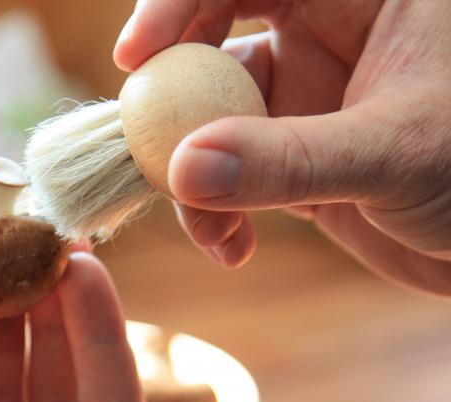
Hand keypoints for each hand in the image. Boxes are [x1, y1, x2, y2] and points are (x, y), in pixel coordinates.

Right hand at [114, 0, 450, 294]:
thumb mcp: (396, 152)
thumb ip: (289, 161)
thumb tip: (183, 169)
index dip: (179, 3)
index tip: (135, 56)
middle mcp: (318, 41)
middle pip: (209, 47)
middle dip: (172, 100)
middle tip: (147, 149)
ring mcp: (298, 104)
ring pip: (209, 122)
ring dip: (190, 176)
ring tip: (208, 225)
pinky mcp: (287, 160)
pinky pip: (226, 176)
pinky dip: (215, 212)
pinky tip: (232, 246)